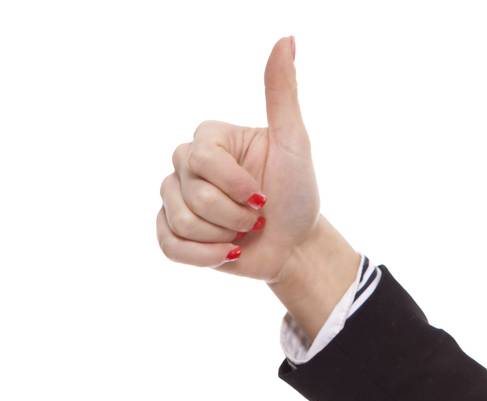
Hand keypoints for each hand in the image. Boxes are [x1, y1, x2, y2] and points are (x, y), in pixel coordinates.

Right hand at [155, 36, 320, 282]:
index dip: (236, 185)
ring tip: (245, 233)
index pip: (202, 159)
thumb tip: (286, 39)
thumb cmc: (298, 193)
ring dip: (223, 236)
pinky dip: (204, 256)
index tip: (265, 195)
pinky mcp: (172, 233)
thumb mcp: (295, 143)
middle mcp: (186, 164)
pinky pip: (169, 245)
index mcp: (209, 139)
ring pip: (180, 220)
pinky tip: (229, 253)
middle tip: (259, 216)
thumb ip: (283, 93)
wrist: (297, 245)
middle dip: (234, 214)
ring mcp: (175, 198)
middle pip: (191, 192)